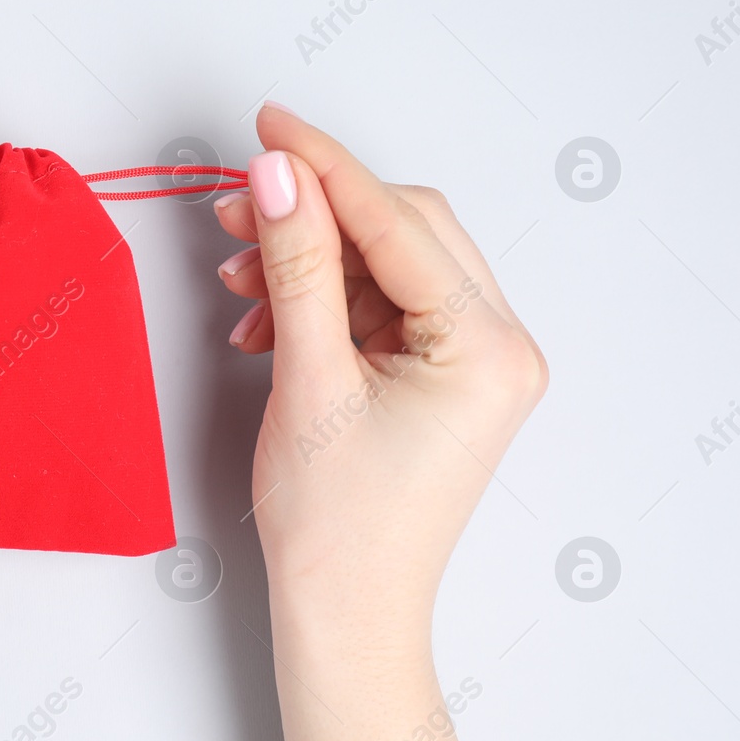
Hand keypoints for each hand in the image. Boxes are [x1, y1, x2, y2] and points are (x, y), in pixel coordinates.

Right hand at [217, 106, 544, 740]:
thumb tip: (280, 172)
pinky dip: (322, 302)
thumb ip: (296, 265)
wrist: (345, 615)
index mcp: (487, 347)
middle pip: (403, 232)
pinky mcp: (444, 378)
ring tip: (239, 281)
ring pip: (388, 266)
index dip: (325, 167)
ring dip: (311, 262)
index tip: (266, 125)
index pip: (398, 222)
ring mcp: (476, 363)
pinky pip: (382, 307)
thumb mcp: (307, 380)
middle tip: (239, 209)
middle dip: (315, 216)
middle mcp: (500, 346)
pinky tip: (265, 323)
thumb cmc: (334, 523)